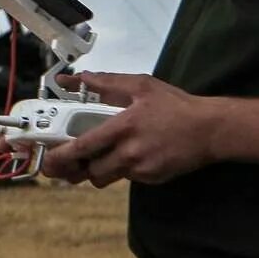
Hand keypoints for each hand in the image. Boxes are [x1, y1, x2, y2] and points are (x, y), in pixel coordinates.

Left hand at [39, 72, 220, 187]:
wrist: (211, 130)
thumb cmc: (176, 106)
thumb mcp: (141, 86)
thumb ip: (106, 83)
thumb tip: (79, 78)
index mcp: (123, 128)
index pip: (83, 148)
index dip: (61, 156)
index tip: (47, 159)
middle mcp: (130, 153)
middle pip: (90, 171)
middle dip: (74, 170)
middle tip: (63, 165)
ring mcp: (142, 169)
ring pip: (106, 178)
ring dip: (96, 171)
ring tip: (93, 158)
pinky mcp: (152, 179)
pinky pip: (127, 178)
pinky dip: (120, 169)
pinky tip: (126, 155)